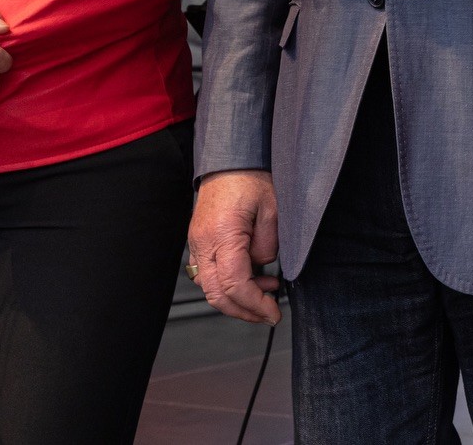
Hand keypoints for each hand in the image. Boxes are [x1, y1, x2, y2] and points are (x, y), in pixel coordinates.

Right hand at [189, 169, 280, 324]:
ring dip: (238, 298)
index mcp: (223, 235)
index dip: (255, 305)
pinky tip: (253, 276)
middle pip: (217, 295)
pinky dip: (229, 283)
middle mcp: (204, 243)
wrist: (230, 159)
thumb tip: (263, 266)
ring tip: (267, 291)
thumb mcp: (274, 210)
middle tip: (268, 313)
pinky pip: (210, 273)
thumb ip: (269, 244)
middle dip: (244, 311)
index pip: (235, 285)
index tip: (272, 312)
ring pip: (211, 288)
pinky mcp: (200, 241)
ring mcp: (198, 243)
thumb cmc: (251, 177)